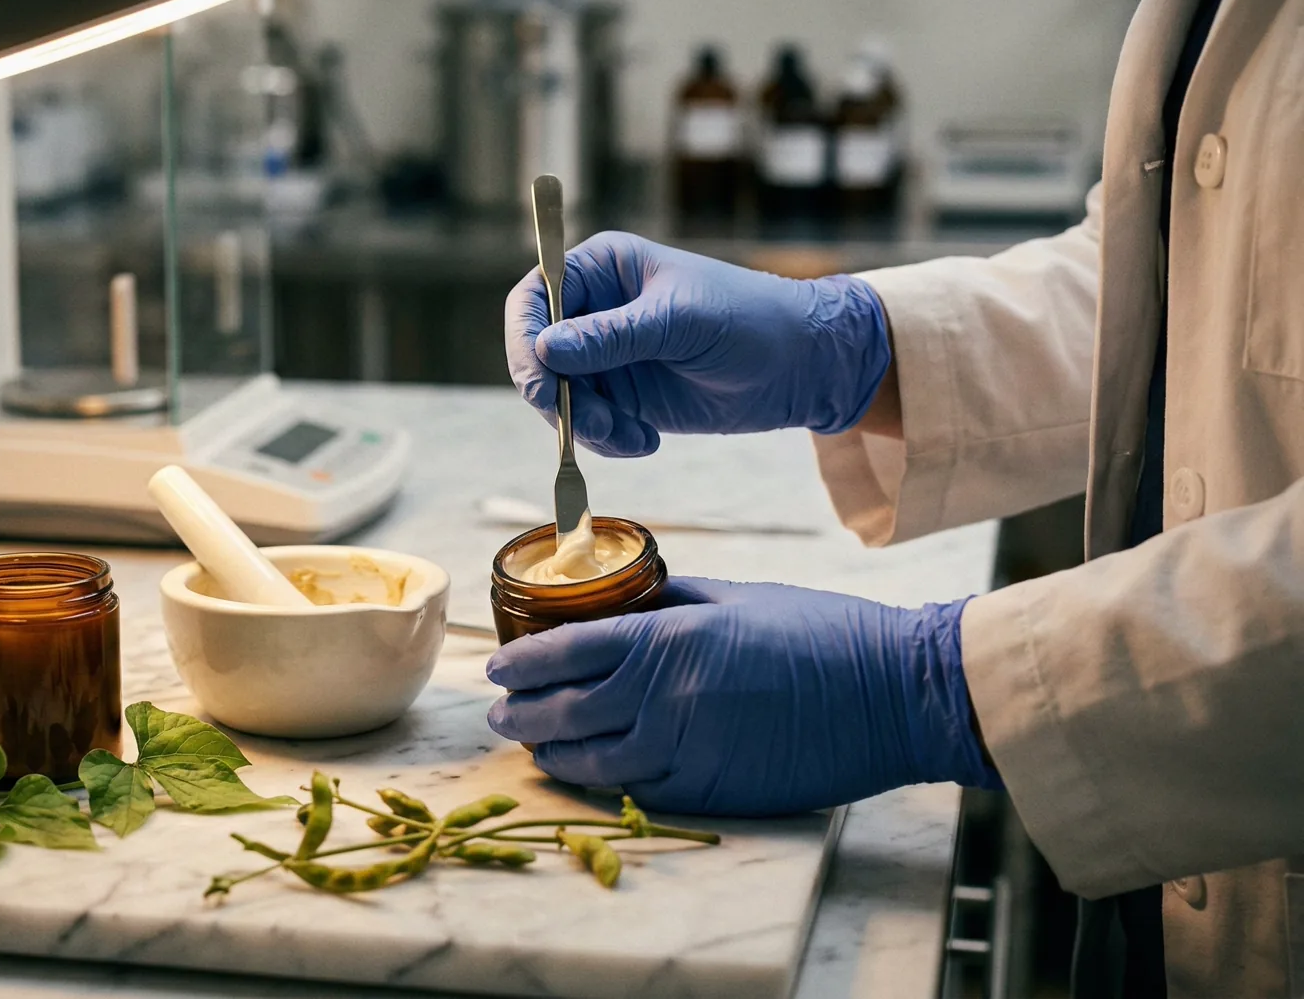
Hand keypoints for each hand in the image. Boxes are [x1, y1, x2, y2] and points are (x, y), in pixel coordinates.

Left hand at [485, 577, 1000, 816]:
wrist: (893, 694)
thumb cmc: (821, 634)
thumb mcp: (735, 597)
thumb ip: (668, 603)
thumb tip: (616, 606)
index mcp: (671, 639)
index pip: (568, 650)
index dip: (523, 661)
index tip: (495, 667)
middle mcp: (668, 697)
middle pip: (567, 710)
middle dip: (522, 713)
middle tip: (497, 713)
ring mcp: (688, 750)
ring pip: (593, 760)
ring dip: (552, 753)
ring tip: (532, 745)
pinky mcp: (712, 792)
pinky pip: (637, 790)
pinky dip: (602, 782)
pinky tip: (586, 772)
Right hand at [505, 232, 893, 456]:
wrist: (800, 367)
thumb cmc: (749, 320)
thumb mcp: (680, 322)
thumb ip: (612, 335)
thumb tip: (546, 348)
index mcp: (603, 269)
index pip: (534, 298)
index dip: (525, 338)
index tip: (542, 379)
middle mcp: (595, 310)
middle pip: (536, 354)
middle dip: (555, 395)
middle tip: (584, 424)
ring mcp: (606, 356)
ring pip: (558, 397)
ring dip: (583, 424)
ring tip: (629, 435)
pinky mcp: (623, 396)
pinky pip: (587, 424)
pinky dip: (605, 440)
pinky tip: (645, 440)